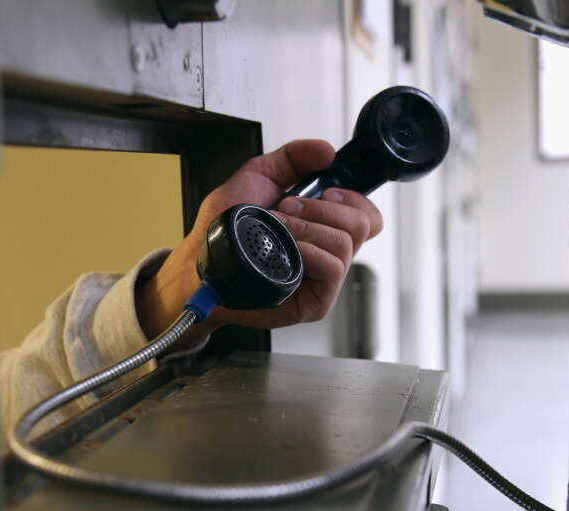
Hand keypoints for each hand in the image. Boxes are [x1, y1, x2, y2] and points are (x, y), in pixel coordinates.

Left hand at [135, 139, 383, 345]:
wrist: (201, 261)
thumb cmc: (226, 227)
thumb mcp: (258, 176)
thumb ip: (293, 157)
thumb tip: (327, 151)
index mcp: (323, 225)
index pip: (367, 215)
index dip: (353, 198)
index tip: (324, 191)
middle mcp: (328, 251)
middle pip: (362, 224)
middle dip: (322, 209)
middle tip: (286, 209)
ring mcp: (324, 278)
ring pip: (345, 243)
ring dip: (307, 228)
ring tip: (277, 229)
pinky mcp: (316, 301)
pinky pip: (334, 269)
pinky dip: (310, 251)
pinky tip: (288, 250)